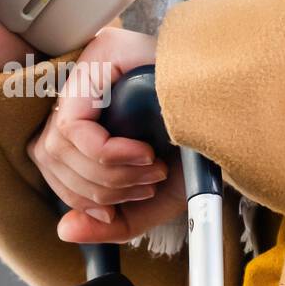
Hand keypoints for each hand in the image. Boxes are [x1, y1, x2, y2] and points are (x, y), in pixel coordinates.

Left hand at [27, 28, 185, 243]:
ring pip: (57, 144)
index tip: (122, 205)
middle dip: (98, 190)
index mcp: (85, 112)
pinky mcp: (98, 55)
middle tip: (147, 184)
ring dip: (108, 174)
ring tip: (152, 168)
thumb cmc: (198, 149)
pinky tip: (142, 153)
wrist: (236, 116)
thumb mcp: (152, 199)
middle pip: (48, 155)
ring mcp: (86, 64)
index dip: (81, 196)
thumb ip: (111, 223)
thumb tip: (65, 230)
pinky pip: (72, 126)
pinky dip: (106, 155)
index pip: (50, 162)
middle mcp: (79, 84)